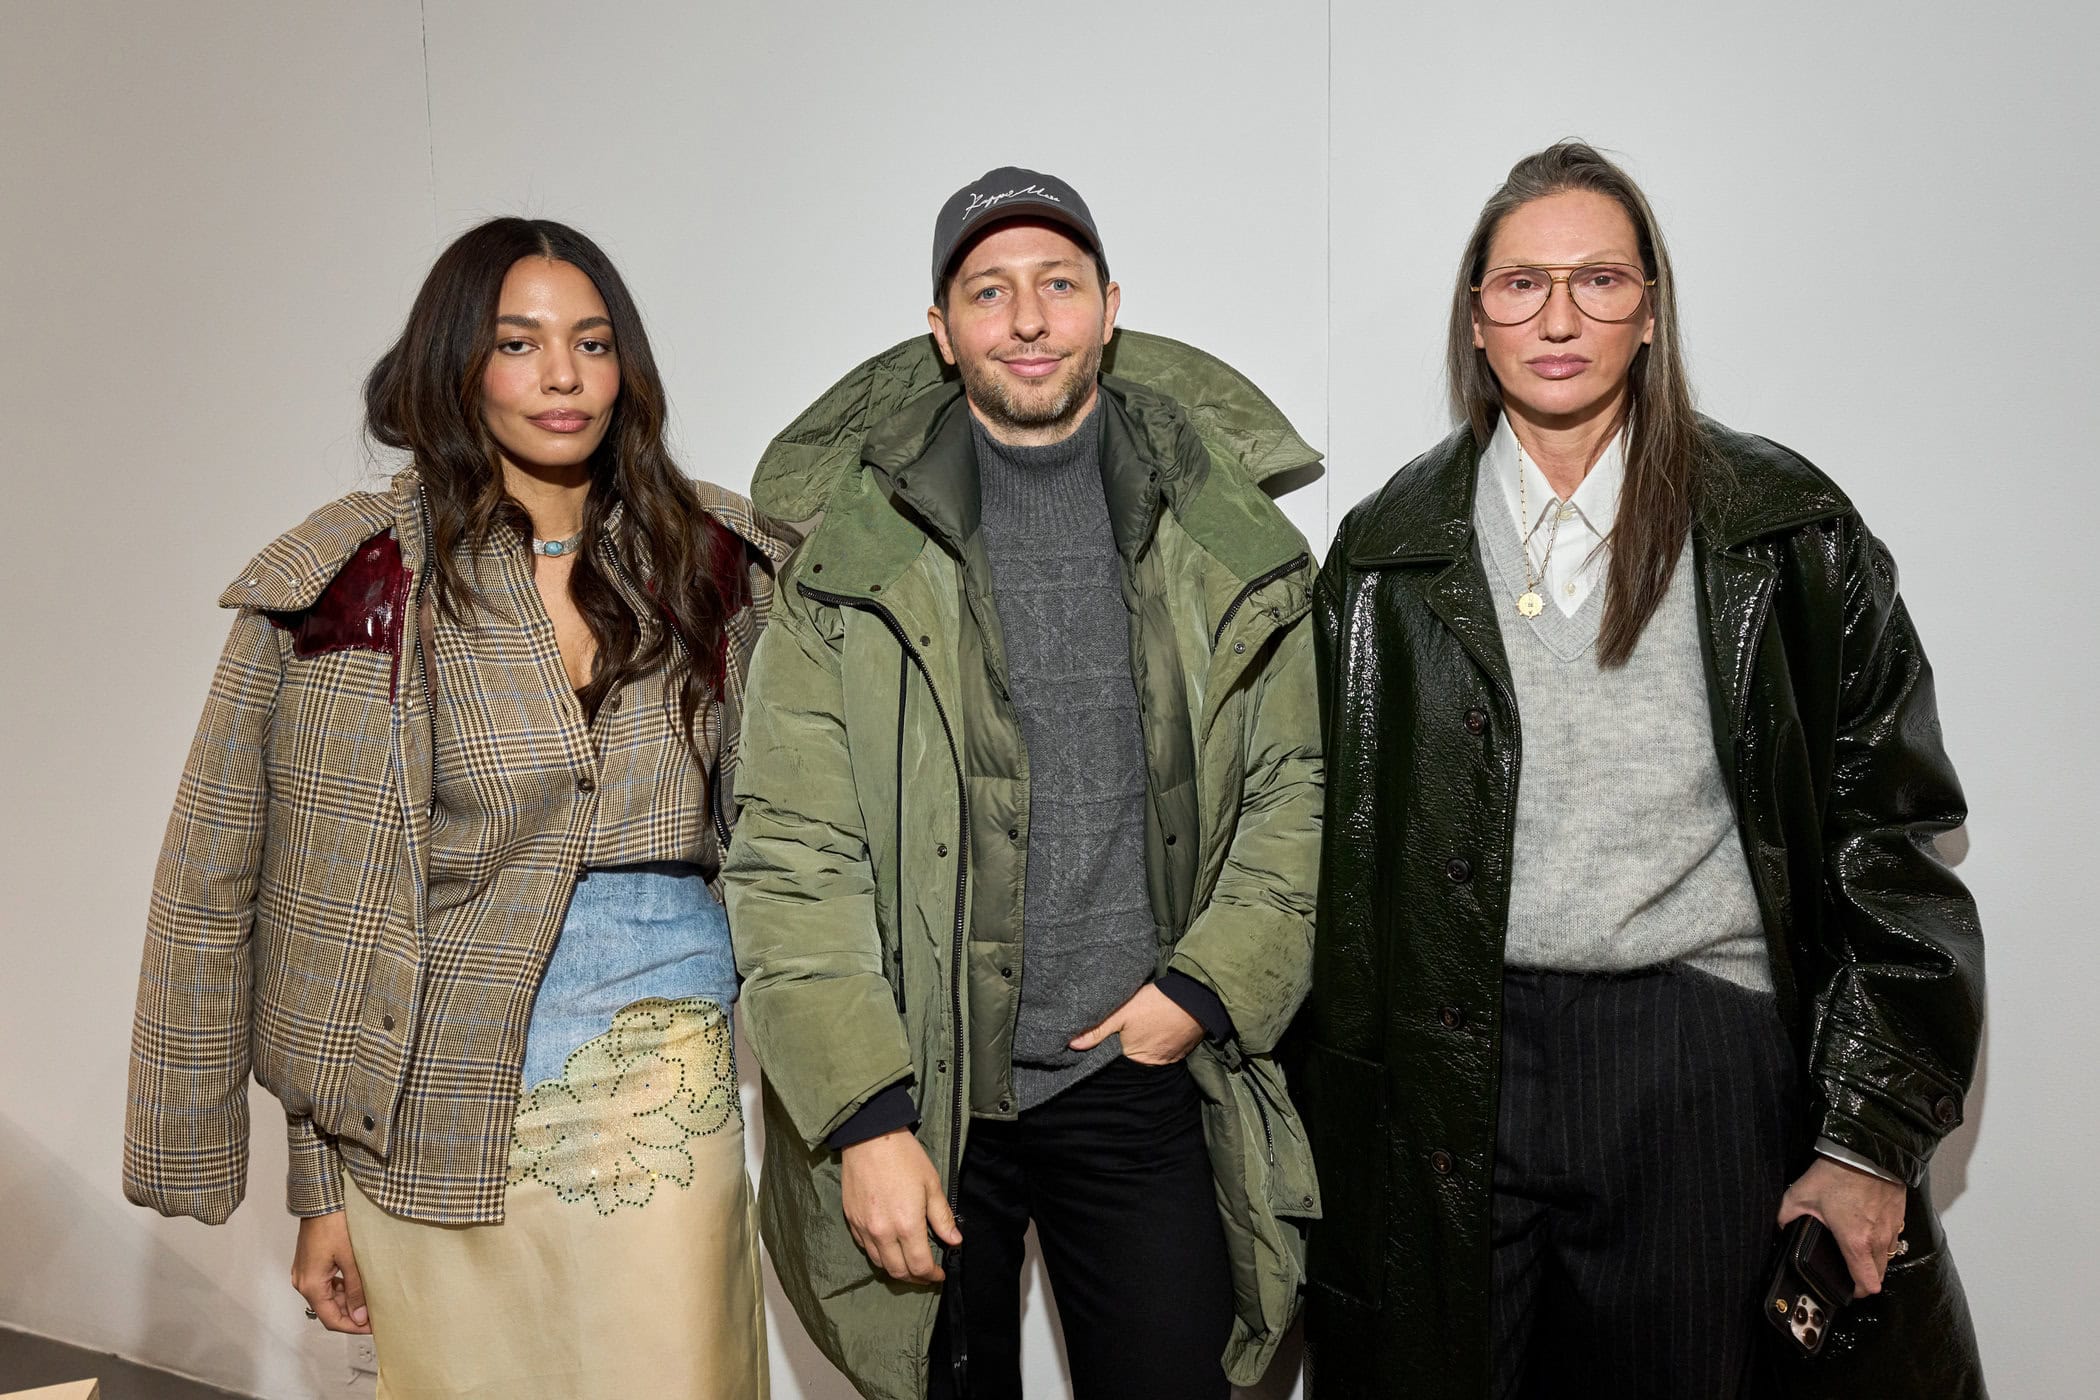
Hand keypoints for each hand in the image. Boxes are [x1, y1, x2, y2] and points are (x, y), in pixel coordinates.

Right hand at [291, 1209, 369, 1332]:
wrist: (321, 1200)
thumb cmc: (334, 1225)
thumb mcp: (351, 1259)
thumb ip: (356, 1290)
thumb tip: (360, 1317)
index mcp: (310, 1285)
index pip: (331, 1319)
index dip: (352, 1327)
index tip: (373, 1327)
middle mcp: (303, 1283)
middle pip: (328, 1310)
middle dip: (352, 1315)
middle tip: (376, 1314)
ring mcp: (305, 1274)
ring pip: (327, 1298)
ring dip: (348, 1302)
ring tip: (371, 1301)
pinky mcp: (310, 1265)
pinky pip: (325, 1285)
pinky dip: (341, 1289)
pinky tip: (359, 1286)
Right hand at [841, 1129, 960, 1283]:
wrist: (869, 1137)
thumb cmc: (904, 1157)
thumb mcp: (931, 1184)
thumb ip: (942, 1217)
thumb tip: (954, 1241)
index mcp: (907, 1224)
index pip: (920, 1265)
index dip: (932, 1275)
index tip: (940, 1273)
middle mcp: (883, 1232)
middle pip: (898, 1271)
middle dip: (915, 1278)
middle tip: (926, 1274)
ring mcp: (864, 1228)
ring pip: (880, 1263)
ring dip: (896, 1269)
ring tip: (908, 1263)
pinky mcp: (851, 1220)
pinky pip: (865, 1248)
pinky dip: (879, 1254)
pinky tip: (889, 1247)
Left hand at [1069, 983, 1202, 1065]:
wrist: (1195, 998)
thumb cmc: (1156, 1004)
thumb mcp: (1122, 1013)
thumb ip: (1097, 1030)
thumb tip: (1071, 1045)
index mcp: (1133, 1058)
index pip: (1112, 1061)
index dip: (1105, 1051)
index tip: (1100, 1041)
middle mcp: (1151, 1065)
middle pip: (1130, 1059)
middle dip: (1124, 1049)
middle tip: (1122, 1032)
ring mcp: (1167, 1059)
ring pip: (1147, 1055)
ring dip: (1142, 1046)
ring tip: (1138, 1030)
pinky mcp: (1179, 1052)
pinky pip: (1162, 1052)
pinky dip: (1157, 1044)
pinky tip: (1154, 1030)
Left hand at [1778, 1156, 1908, 1298]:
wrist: (1866, 1150)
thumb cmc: (1835, 1174)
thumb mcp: (1801, 1194)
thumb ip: (1785, 1216)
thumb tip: (1776, 1229)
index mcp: (1856, 1243)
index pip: (1867, 1285)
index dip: (1855, 1291)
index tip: (1844, 1286)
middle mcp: (1879, 1241)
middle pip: (1879, 1275)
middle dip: (1865, 1276)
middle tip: (1847, 1267)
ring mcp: (1893, 1229)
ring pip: (1888, 1257)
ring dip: (1874, 1258)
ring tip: (1856, 1246)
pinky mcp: (1900, 1216)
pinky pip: (1893, 1238)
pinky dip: (1882, 1239)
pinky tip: (1866, 1226)